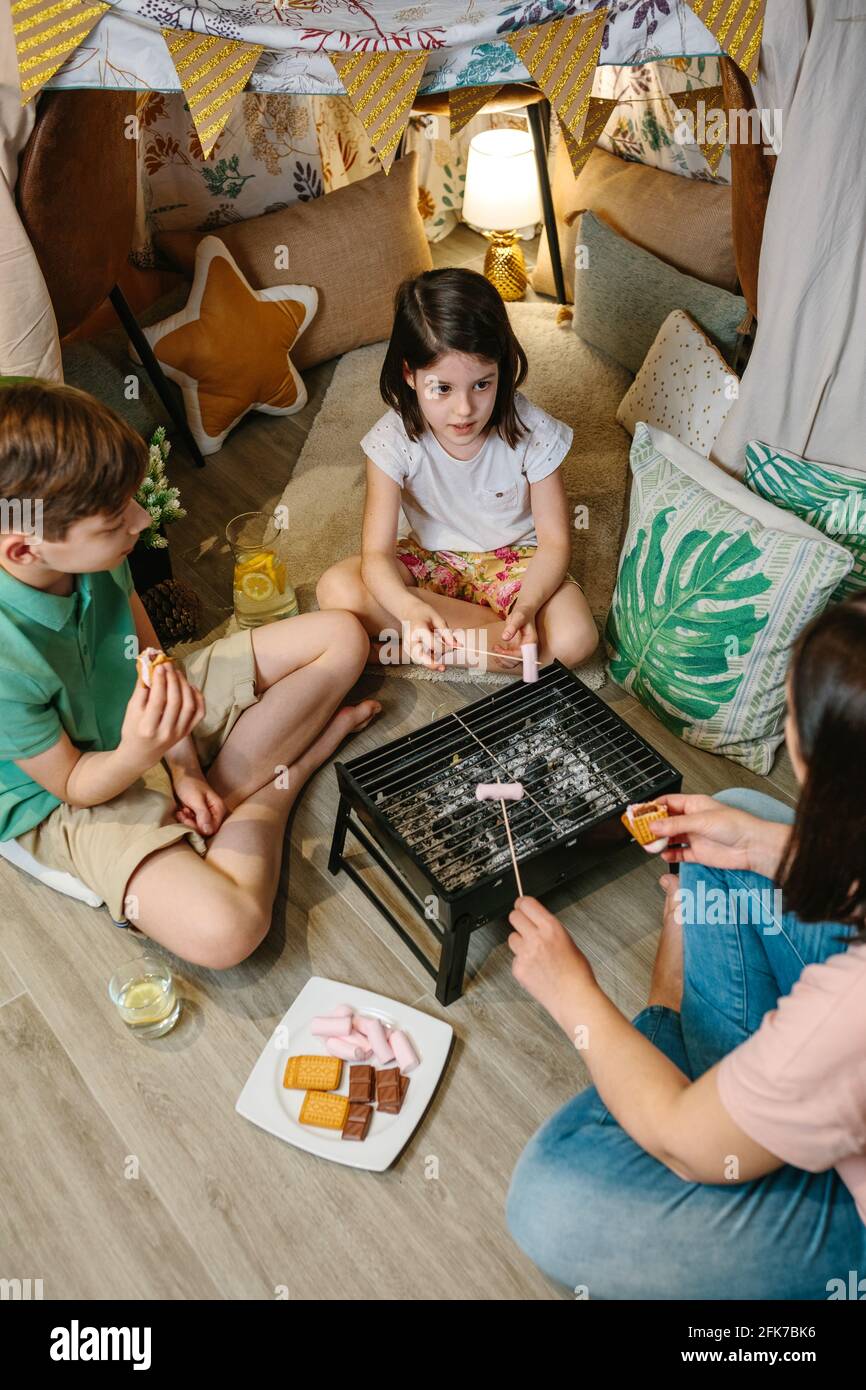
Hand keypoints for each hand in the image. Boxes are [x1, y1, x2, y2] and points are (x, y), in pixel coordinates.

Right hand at [119, 663, 204, 773]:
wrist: (141, 753)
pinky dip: (198, 698)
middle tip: (169, 665)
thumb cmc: (133, 729)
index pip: (158, 700)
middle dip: (173, 679)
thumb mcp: (131, 710)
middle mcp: (166, 732)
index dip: (161, 681)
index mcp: (148, 727)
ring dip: (185, 685)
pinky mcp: (187, 732)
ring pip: (189, 705)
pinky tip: (190, 686)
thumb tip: (149, 667)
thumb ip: (141, 690)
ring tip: (177, 673)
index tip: (160, 666)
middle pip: (175, 701)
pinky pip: (199, 713)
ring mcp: (179, 733)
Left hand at [171, 770, 226, 836]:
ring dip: (187, 821)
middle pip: (204, 830)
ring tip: (182, 810)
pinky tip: (182, 811)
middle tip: (183, 813)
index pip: (212, 829)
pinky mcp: (199, 814)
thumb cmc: (190, 783)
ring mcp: (207, 814)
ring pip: (197, 827)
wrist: (182, 773)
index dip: (198, 828)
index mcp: (219, 809)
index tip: (187, 818)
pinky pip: (193, 823)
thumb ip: (203, 815)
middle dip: (191, 823)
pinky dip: (185, 819)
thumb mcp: (196, 799)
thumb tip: (208, 832)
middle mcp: (215, 813)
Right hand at [402, 598, 458, 670]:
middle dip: (432, 665)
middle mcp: (411, 639)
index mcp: (418, 629)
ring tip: (441, 650)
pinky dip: (428, 657)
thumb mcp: (437, 619)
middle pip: (421, 657)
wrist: (408, 611)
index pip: (433, 645)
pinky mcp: (409, 650)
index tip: (454, 646)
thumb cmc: (423, 613)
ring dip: (431, 660)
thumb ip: (447, 633)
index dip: (445, 648)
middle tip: (443, 667)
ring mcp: (408, 646)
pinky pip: (420, 658)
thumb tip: (457, 646)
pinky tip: (434, 651)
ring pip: (420, 660)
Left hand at [495, 604, 536, 656]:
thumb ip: (512, 627)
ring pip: (512, 662)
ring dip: (502, 659)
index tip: (502, 652)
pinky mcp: (515, 648)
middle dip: (505, 658)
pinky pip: (508, 658)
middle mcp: (526, 648)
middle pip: (516, 661)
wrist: (523, 611)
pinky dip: (501, 657)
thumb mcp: (518, 618)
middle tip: (496, 650)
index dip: (512, 656)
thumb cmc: (523, 613)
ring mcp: (520, 648)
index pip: (522, 655)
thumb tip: (505, 637)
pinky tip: (496, 649)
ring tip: (495, 649)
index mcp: (530, 642)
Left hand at [508, 895, 595, 1033]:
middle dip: (519, 919)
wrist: (573, 997)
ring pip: (512, 938)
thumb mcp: (567, 940)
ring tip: (534, 953)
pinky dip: (522, 961)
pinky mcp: (518, 969)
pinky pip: (514, 958)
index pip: (526, 904)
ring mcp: (525, 954)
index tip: (522, 904)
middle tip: (525, 926)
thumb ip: (549, 929)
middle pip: (514, 916)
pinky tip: (535, 968)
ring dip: (520, 942)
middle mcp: (536, 938)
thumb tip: (536, 921)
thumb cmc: (576, 973)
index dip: (522, 903)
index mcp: (551, 928)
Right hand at [653, 794, 789, 879]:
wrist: (752, 847)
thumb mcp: (701, 820)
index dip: (653, 807)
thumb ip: (675, 824)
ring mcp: (695, 837)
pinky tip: (664, 855)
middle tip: (640, 831)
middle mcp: (693, 820)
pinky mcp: (698, 853)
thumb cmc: (735, 825)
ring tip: (649, 845)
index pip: (668, 803)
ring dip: (660, 841)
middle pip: (667, 821)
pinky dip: (670, 854)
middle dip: (653, 826)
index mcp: (694, 805)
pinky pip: (679, 853)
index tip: (639, 812)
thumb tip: (654, 825)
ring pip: (671, 838)